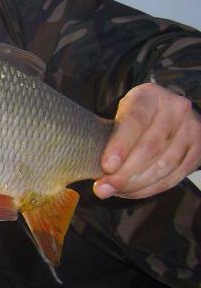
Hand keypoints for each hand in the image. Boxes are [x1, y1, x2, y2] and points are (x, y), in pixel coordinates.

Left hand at [94, 82, 200, 199]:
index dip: (120, 146)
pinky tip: (131, 191)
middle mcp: (175, 110)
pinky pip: (173, 177)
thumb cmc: (135, 118)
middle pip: (150, 147)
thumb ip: (109, 137)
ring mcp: (191, 130)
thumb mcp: (121, 115)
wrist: (168, 115)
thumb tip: (96, 172)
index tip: (107, 166)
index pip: (135, 121)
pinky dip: (149, 188)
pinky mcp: (197, 152)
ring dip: (136, 184)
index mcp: (150, 96)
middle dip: (124, 173)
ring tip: (115, 191)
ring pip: (163, 165)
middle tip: (104, 187)